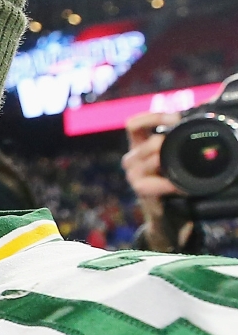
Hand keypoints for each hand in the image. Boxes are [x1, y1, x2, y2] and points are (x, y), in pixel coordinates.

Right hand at [123, 111, 182, 249]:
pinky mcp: (140, 190)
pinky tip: (180, 187)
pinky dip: (171, 184)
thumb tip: (203, 117)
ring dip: (171, 164)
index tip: (176, 118)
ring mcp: (133, 175)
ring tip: (185, 171)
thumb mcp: (172, 158)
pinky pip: (155, 182)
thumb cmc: (174, 184)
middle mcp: (132, 159)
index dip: (152, 117)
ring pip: (152, 159)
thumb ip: (175, 141)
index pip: (134, 124)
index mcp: (139, 146)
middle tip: (185, 149)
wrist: (170, 216)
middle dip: (169, 144)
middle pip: (148, 142)